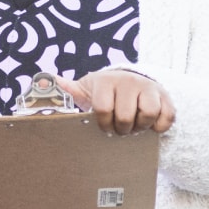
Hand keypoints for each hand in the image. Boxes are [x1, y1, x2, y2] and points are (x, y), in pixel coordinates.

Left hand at [56, 71, 174, 134]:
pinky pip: (166, 117)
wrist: (131, 82)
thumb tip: (42, 80)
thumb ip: (67, 89)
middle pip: (125, 116)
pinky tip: (150, 126)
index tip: (104, 127)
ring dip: (140, 127)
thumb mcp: (86, 90)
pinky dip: (159, 126)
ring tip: (134, 126)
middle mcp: (129, 81)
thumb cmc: (105, 93)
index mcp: (106, 81)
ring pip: (148, 114)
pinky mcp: (166, 96)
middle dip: (122, 128)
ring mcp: (149, 88)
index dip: (103, 124)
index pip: (103, 108)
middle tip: (120, 128)